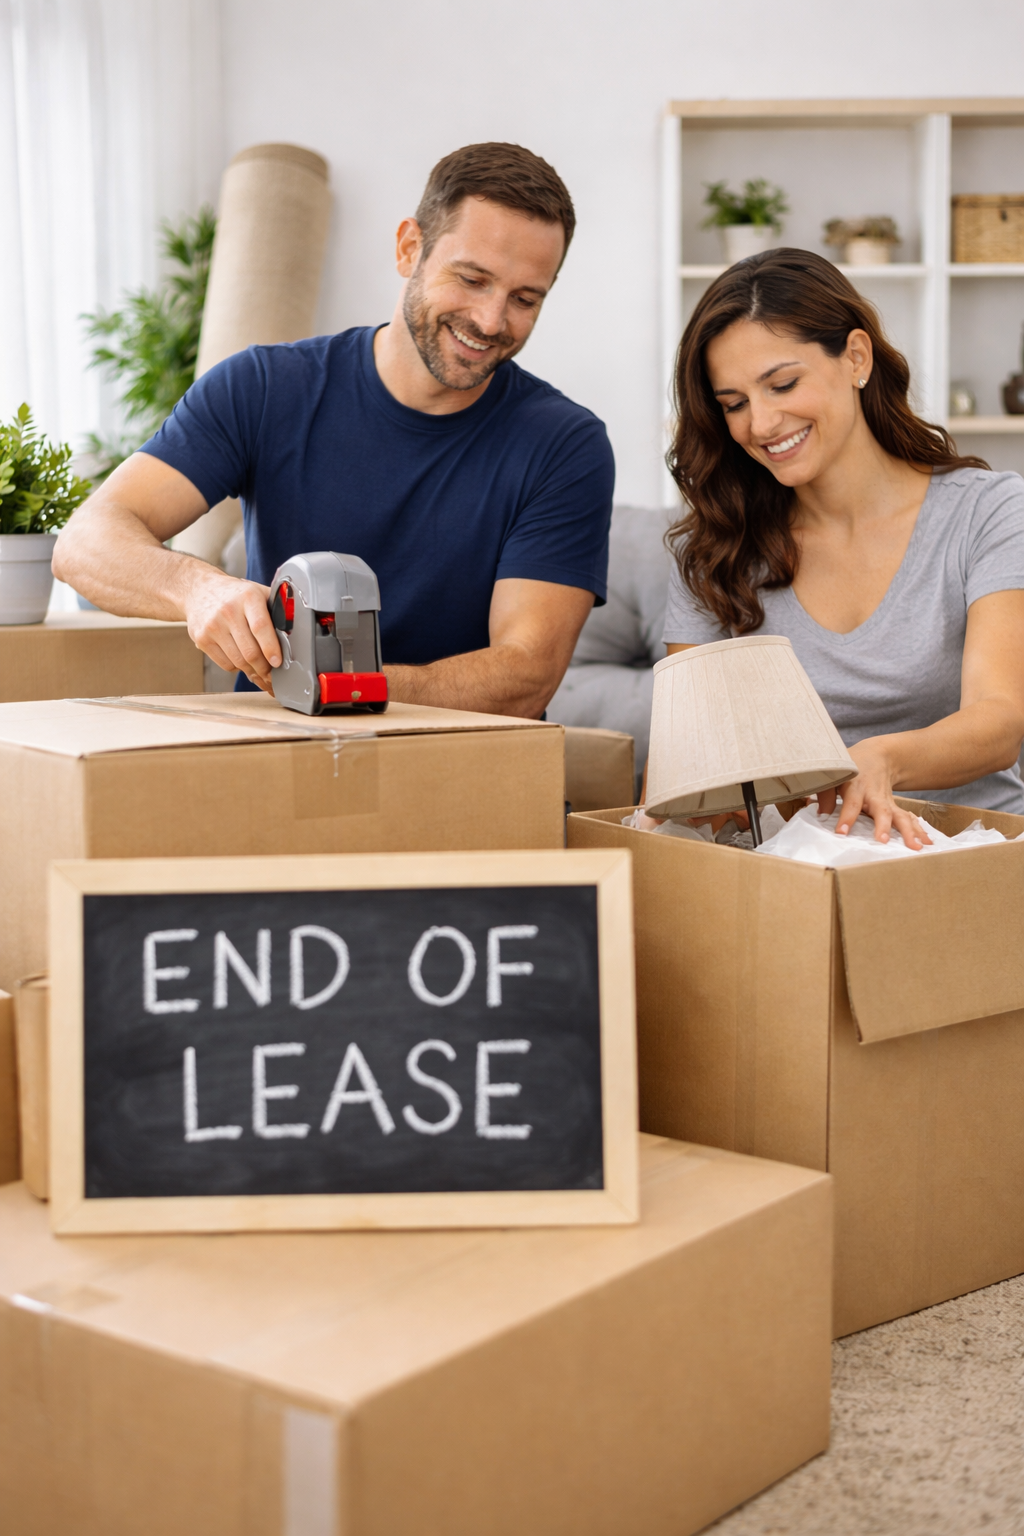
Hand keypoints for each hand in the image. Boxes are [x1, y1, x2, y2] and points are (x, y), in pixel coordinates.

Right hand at [183, 565, 281, 690]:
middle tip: (273, 675)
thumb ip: (277, 608)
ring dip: (253, 671)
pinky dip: (237, 668)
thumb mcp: (257, 592)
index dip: (270, 648)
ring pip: (238, 661)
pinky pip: (225, 664)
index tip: (278, 662)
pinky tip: (241, 660)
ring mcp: (213, 626)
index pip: (260, 627)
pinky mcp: (202, 639)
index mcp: (248, 597)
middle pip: (250, 651)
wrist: (199, 589)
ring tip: (261, 672)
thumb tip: (298, 631)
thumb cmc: (235, 594)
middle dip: (265, 668)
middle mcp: (228, 610)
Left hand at [816, 739, 932, 849]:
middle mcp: (874, 795)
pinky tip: (926, 842)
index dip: (846, 817)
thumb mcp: (835, 775)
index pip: (851, 802)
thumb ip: (825, 793)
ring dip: (909, 831)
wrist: (878, 756)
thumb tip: (821, 814)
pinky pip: (909, 819)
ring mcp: (888, 802)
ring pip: (900, 816)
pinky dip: (919, 830)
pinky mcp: (896, 808)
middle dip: (883, 826)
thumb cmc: (851, 768)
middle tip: (883, 841)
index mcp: (856, 786)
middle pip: (881, 810)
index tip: (842, 833)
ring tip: (916, 847)